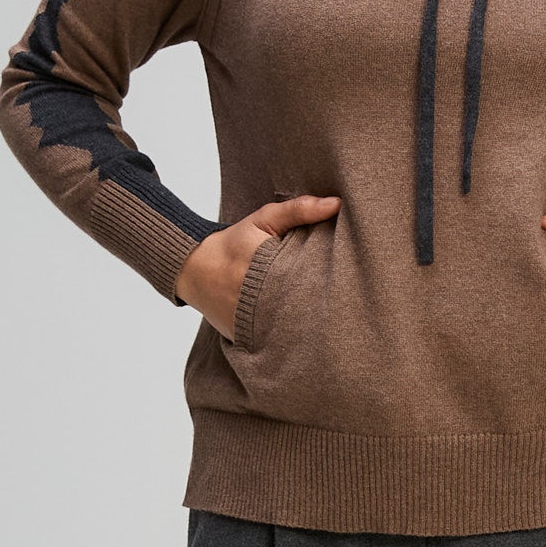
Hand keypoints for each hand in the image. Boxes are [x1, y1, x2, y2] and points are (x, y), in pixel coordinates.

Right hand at [174, 194, 341, 340]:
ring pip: (293, 332)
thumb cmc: (235, 242)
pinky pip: (275, 342)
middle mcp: (260, 304)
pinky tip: (306, 333)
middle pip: (306, 313)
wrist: (194, 270)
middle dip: (326, 309)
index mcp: (269, 273)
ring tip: (334, 323)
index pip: (312, 284)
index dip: (334, 285)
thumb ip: (299, 210)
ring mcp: (252, 325)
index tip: (351, 283)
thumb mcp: (264, 220)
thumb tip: (337, 204)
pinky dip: (290, 338)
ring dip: (310, 327)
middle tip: (351, 306)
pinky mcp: (245, 340)